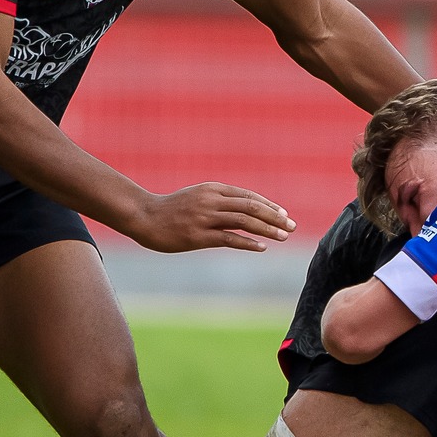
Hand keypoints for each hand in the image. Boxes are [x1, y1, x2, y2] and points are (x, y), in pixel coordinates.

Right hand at [125, 183, 293, 252]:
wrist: (144, 216)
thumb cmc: (173, 209)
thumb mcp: (199, 197)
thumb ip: (221, 201)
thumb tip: (248, 211)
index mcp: (213, 189)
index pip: (249, 196)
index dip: (269, 206)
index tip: (285, 215)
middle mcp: (211, 200)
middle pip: (251, 207)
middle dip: (275, 217)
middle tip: (292, 227)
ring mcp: (204, 218)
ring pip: (244, 221)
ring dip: (267, 229)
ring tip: (283, 236)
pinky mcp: (197, 236)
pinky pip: (228, 239)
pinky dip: (248, 243)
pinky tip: (261, 247)